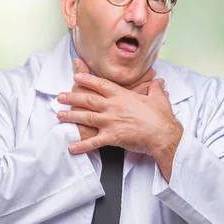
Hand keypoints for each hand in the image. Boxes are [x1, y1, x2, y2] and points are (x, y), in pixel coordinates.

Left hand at [57, 72, 181, 157]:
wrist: (163, 135)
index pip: (101, 84)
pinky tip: (71, 147)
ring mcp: (111, 122)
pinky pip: (93, 142)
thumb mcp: (159, 98)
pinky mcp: (112, 137)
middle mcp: (113, 107)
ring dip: (71, 116)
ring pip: (86, 117)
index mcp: (122, 96)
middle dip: (72, 97)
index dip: (87, 79)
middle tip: (60, 96)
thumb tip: (159, 82)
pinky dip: (81, 145)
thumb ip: (155, 89)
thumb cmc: (161, 117)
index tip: (76, 76)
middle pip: (88, 99)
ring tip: (60, 115)